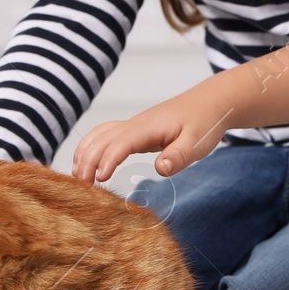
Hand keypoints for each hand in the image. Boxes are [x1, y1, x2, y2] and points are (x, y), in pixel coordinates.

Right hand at [72, 100, 227, 183]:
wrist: (210, 102)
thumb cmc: (204, 121)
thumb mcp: (197, 142)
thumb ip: (179, 156)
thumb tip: (160, 169)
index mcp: (149, 127)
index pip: (121, 143)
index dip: (107, 160)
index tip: (100, 179)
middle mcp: (136, 124)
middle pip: (102, 139)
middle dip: (88, 160)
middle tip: (81, 186)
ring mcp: (134, 126)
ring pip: (99, 135)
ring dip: (85, 153)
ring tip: (78, 178)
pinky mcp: (135, 131)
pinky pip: (106, 136)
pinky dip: (92, 147)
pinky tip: (88, 163)